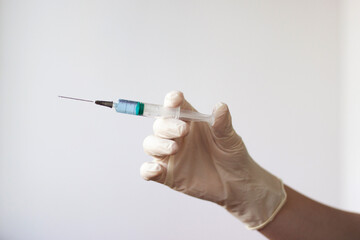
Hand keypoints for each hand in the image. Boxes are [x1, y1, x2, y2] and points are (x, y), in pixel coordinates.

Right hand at [141, 91, 285, 228]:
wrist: (235, 184)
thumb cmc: (232, 156)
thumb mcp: (230, 139)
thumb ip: (223, 124)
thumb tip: (220, 106)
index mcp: (189, 121)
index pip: (175, 106)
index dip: (172, 101)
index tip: (176, 99)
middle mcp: (175, 136)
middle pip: (160, 124)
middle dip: (168, 125)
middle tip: (184, 130)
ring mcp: (169, 155)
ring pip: (150, 144)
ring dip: (158, 144)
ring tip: (174, 148)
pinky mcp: (166, 175)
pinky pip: (148, 171)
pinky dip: (148, 169)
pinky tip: (157, 170)